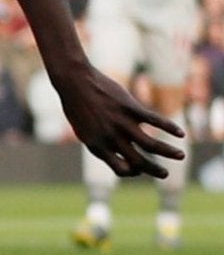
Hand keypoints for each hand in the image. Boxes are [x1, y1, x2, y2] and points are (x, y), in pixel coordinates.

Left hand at [53, 63, 183, 178]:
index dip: (133, 172)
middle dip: (155, 170)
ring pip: (151, 145)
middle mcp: (111, 139)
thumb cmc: (77, 106)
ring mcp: (121, 124)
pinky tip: (180, 132)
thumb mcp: (84, 129)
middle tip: (165, 173)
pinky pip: (155, 120)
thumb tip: (113, 151)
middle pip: (139, 162)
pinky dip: (170, 127)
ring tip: (181, 155)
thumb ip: (100, 142)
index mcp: (98, 147)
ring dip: (169, 152)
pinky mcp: (130, 108)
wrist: (74, 82)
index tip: (140, 168)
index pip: (122, 170)